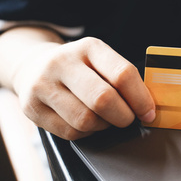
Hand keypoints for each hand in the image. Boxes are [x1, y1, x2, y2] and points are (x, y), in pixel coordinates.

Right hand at [12, 37, 154, 139]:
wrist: (33, 66)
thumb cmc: (79, 67)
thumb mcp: (100, 60)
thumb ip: (122, 78)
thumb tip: (148, 107)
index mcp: (89, 47)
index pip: (122, 74)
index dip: (141, 98)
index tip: (148, 112)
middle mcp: (63, 63)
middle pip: (103, 99)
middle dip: (124, 116)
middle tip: (128, 119)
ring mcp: (43, 85)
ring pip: (85, 120)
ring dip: (103, 126)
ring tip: (105, 119)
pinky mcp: (31, 108)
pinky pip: (68, 132)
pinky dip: (85, 133)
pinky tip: (86, 123)